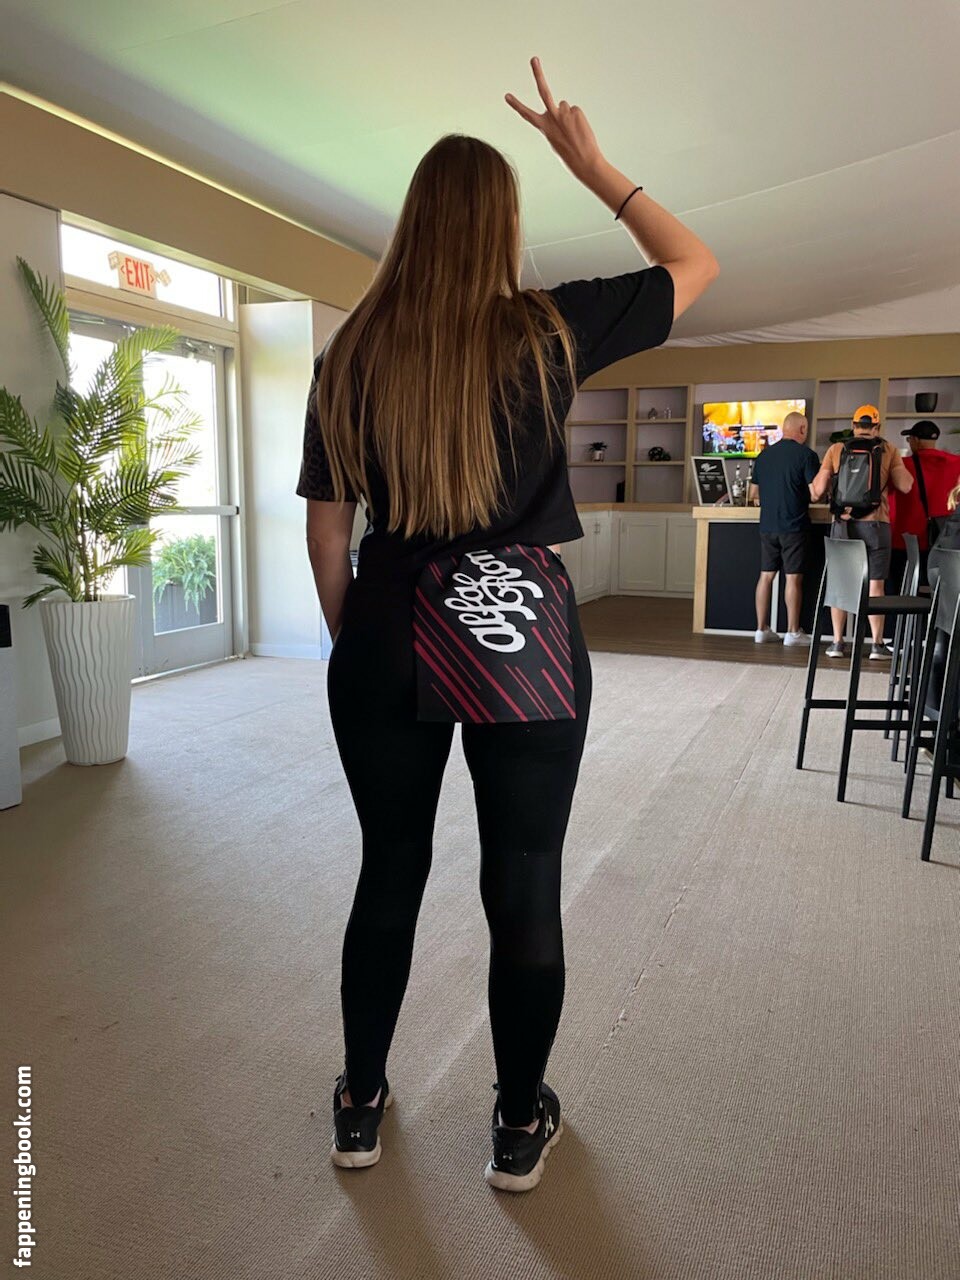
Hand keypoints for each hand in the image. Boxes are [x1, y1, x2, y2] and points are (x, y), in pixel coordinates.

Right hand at [505, 57, 603, 183]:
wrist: (585, 161)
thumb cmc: (570, 154)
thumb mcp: (556, 140)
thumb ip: (554, 124)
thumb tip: (560, 108)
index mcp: (544, 128)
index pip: (527, 115)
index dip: (516, 105)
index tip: (507, 95)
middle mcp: (552, 118)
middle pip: (543, 91)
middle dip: (538, 74)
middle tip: (534, 59)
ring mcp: (564, 114)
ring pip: (564, 106)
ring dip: (568, 116)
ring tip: (573, 131)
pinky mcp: (575, 111)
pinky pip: (574, 110)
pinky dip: (577, 118)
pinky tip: (579, 130)